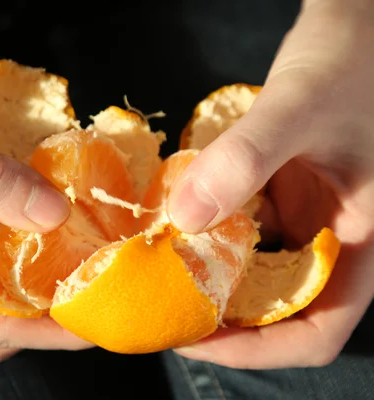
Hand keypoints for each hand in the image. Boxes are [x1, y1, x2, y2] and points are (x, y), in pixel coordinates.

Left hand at [167, 0, 373, 368]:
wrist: (356, 22)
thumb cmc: (350, 58)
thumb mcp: (300, 106)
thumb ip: (248, 158)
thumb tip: (184, 219)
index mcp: (362, 242)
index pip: (319, 331)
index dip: (258, 350)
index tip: (195, 338)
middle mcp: (333, 241)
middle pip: (277, 313)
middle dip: (219, 322)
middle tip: (157, 311)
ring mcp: (306, 219)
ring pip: (253, 273)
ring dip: (205, 278)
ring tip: (153, 274)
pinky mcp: (281, 195)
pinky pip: (239, 231)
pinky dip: (205, 235)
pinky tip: (171, 224)